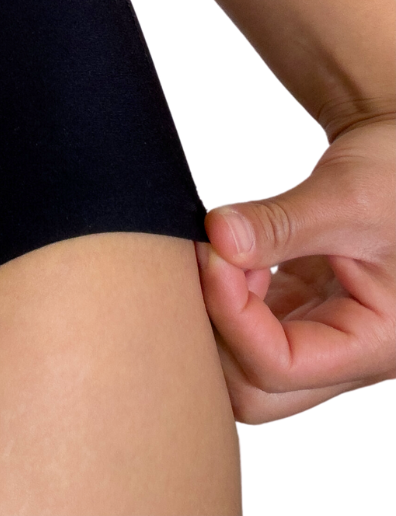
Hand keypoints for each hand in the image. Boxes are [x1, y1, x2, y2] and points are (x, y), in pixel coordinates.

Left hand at [197, 116, 394, 423]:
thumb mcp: (348, 196)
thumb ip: (283, 222)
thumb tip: (219, 237)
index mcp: (376, 343)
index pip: (279, 366)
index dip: (232, 314)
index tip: (215, 253)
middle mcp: (345, 352)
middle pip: (254, 388)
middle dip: (213, 330)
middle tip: (207, 260)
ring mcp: (316, 331)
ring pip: (240, 361)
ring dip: (213, 311)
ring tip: (218, 250)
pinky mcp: (294, 304)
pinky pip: (242, 323)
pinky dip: (219, 291)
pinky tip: (225, 250)